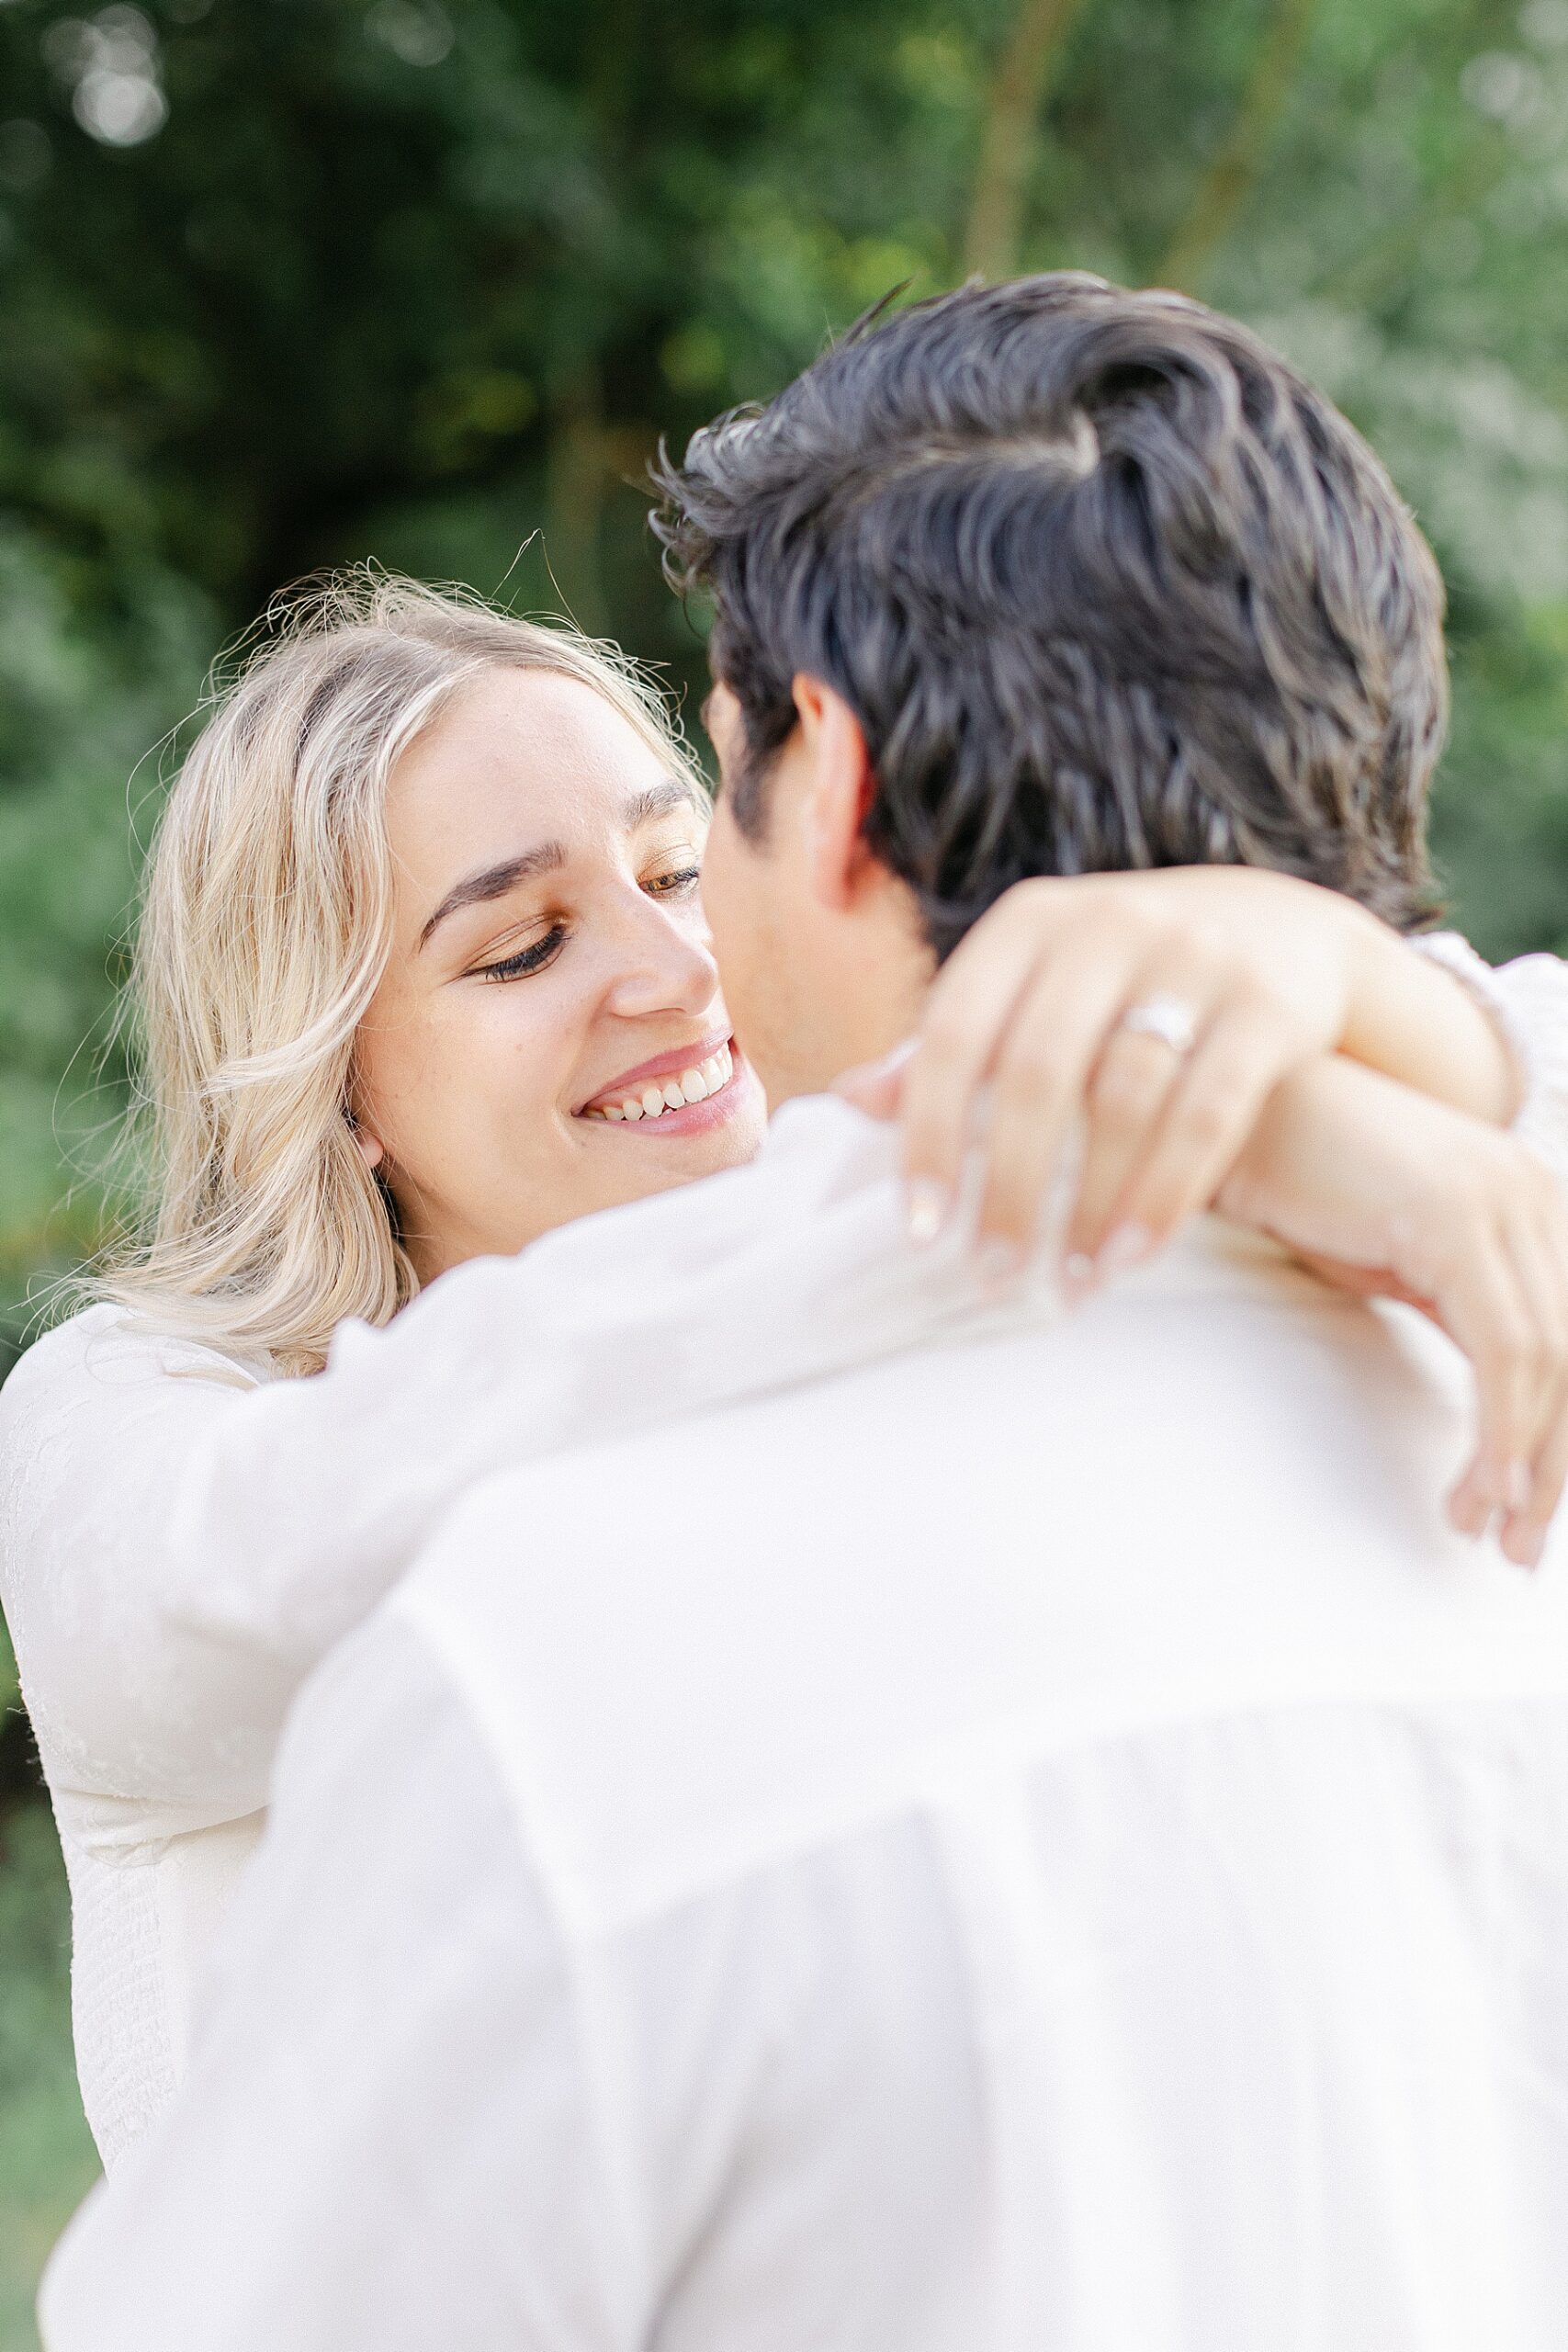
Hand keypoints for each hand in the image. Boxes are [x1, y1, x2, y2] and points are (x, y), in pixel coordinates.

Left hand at [838, 867, 1385, 1281]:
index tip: (918, 1232)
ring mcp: (1195, 957)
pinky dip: (1162, 1197)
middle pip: (1034, 1075)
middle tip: (987, 1278)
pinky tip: (1128, 1262)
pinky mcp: (1268, 1004)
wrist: (1285, 929)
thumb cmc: (1124, 977)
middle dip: (1005, 1189)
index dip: (928, 1136)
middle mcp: (1108, 927)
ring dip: (1085, 1207)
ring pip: (1121, 1101)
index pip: (954, 1035)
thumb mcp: (1039, 983)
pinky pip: (1207, 1117)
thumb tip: (851, 1099)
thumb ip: (959, 1041)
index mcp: (1031, 922)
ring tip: (1064, 1286)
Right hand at [1219, 1058, 1567, 1566]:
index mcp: (1530, 1200)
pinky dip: (1500, 1432)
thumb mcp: (1390, 1258)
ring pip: (1552, 1363)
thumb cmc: (1293, 1178)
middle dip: (1555, 1467)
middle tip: (1518, 1549)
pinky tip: (1473, 1486)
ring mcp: (1504, 1197)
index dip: (1560, 1438)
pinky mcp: (1458, 1218)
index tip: (1528, 1513)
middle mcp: (1535, 1192)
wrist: (1218, 1104)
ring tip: (1487, 1530)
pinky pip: (1506, 1350)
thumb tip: (1497, 1403)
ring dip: (1527, 1467)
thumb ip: (1456, 1309)